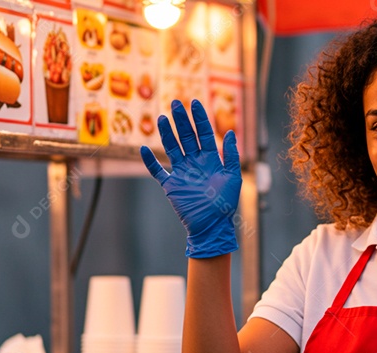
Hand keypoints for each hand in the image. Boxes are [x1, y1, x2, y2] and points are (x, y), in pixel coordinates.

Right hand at [141, 99, 241, 258]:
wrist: (212, 226)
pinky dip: (150, 162)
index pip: (203, 133)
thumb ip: (231, 155)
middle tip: (175, 102)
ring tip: (161, 117)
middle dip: (181, 120)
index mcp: (210, 159)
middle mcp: (195, 163)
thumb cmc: (225, 204)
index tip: (194, 102)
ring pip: (172, 148)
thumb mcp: (233, 177)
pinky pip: (158, 172)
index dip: (199, 118)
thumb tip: (230, 133)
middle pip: (186, 137)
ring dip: (166, 133)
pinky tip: (143, 149)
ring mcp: (181, 173)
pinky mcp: (171, 185)